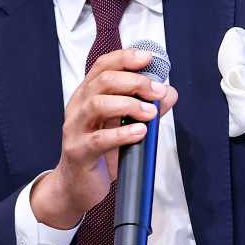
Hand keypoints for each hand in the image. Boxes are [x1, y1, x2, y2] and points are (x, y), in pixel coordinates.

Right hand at [31, 47, 178, 229]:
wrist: (76, 186)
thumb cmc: (101, 152)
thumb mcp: (125, 125)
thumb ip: (147, 108)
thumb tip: (168, 93)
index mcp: (88, 95)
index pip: (103, 66)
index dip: (125, 58)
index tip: (148, 58)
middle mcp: (79, 107)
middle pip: (103, 81)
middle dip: (135, 82)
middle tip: (157, 92)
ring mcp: (75, 129)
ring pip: (97, 104)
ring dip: (129, 104)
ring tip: (150, 113)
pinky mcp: (78, 152)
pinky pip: (98, 139)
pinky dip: (122, 134)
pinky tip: (140, 133)